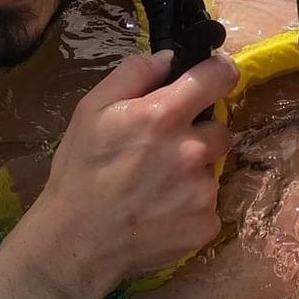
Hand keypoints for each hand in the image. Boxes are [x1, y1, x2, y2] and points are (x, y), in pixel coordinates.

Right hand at [18, 50, 236, 298]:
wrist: (77, 241)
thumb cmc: (80, 170)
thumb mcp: (91, 109)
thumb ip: (134, 74)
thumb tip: (170, 58)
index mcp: (164, 116)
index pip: (219, 77)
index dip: (219, 71)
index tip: (213, 77)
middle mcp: (192, 151)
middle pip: (221, 128)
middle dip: (199, 133)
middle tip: (166, 148)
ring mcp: (203, 191)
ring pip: (213, 168)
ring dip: (194, 171)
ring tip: (157, 185)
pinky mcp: (207, 224)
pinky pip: (209, 204)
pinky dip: (191, 205)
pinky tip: (162, 211)